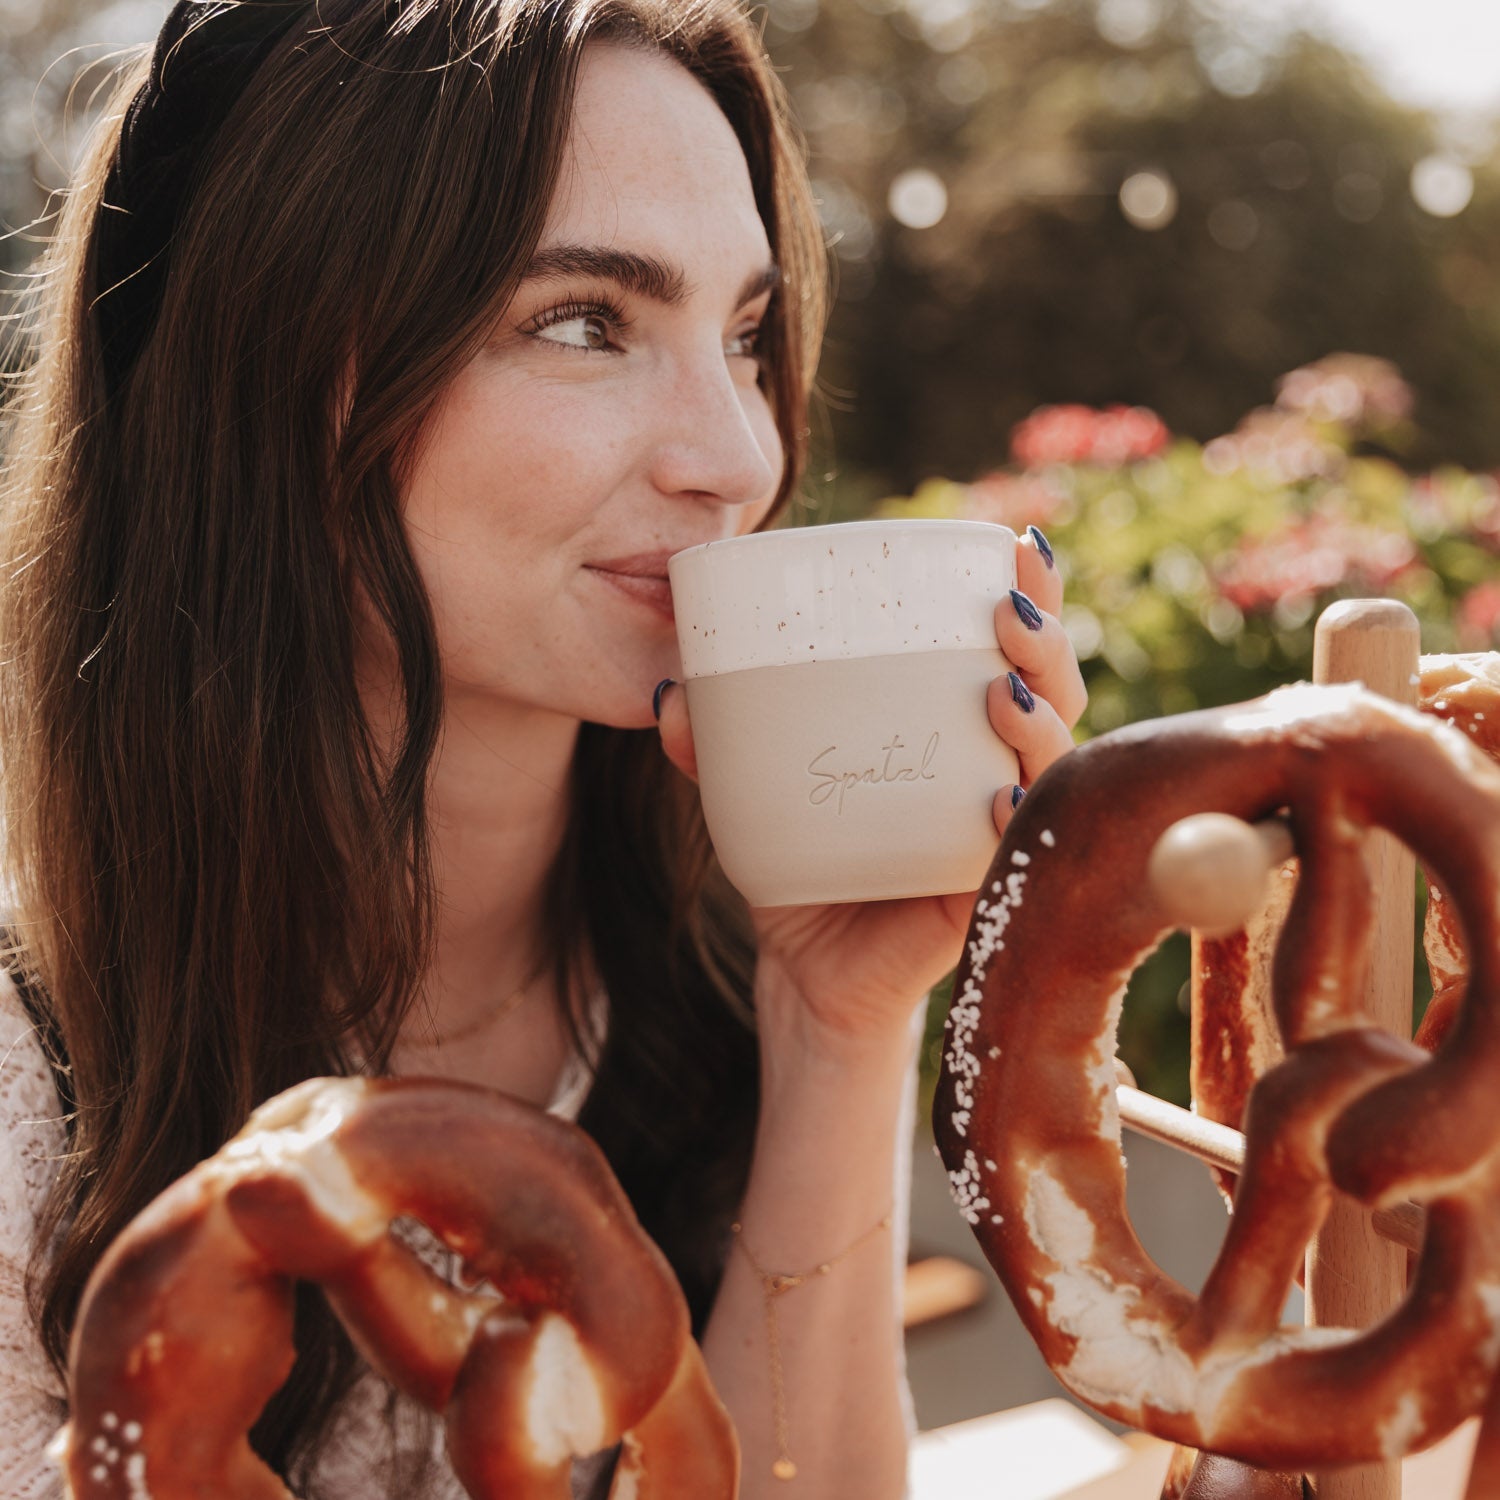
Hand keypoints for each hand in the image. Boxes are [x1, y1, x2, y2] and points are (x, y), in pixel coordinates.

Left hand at [656, 525, 1085, 1050]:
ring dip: (1042, 720)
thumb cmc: (799, 866)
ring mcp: (997, 831)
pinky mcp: (983, 890)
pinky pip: (1019, 852)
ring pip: (1054, 764)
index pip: (1008, 651)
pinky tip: (1002, 796)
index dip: (1031, 593)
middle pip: (1052, 695)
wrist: (805, 971)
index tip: (1014, 544)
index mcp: (950, 728)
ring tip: (1004, 690)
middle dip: (1048, 644)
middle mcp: (992, 769)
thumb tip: (670, 690)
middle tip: (1009, 611)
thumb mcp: (752, 791)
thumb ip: (713, 741)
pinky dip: (1018, 819)